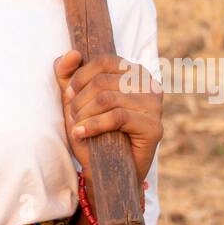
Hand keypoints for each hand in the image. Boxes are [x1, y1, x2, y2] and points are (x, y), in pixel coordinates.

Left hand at [53, 50, 162, 184]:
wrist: (108, 171)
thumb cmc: (94, 131)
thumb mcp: (76, 99)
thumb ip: (68, 73)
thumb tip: (72, 53)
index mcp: (135, 72)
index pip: (104, 61)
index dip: (81, 76)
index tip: (68, 94)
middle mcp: (150, 85)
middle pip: (103, 81)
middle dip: (80, 100)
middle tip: (72, 116)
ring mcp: (155, 106)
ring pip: (107, 99)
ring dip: (84, 114)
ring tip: (76, 126)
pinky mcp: (154, 127)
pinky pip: (117, 117)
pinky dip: (93, 125)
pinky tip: (81, 133)